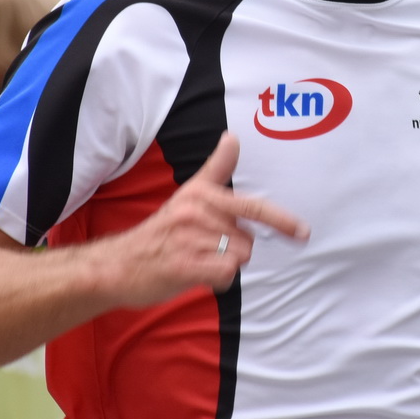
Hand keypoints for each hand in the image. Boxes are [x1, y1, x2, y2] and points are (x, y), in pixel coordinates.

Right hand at [89, 132, 306, 308]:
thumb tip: (233, 137)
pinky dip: (216, 281)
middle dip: (233, 251)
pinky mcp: (184, 264)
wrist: (118, 264)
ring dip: (223, 266)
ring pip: (237, 258)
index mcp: (202, 194)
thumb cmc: (161, 232)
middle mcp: (197, 211)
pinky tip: (196, 275)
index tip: (301, 232)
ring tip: (197, 261)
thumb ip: (215, 169)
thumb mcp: (188, 195)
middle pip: (247, 241)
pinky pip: (224, 275)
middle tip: (204, 251)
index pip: (250, 206)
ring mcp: (190, 238)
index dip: (280, 220)